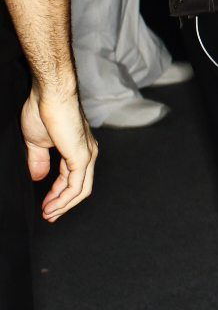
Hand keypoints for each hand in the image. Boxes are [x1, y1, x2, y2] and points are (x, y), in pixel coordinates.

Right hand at [22, 80, 97, 221]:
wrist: (50, 94)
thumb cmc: (43, 110)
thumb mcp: (37, 141)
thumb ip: (39, 160)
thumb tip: (38, 177)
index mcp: (78, 148)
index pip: (72, 178)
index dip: (59, 194)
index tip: (47, 206)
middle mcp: (87, 152)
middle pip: (80, 187)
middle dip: (63, 204)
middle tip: (49, 215)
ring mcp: (87, 155)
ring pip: (80, 189)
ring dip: (63, 205)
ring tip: (48, 214)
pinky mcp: (82, 157)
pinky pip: (76, 185)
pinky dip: (64, 199)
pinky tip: (51, 206)